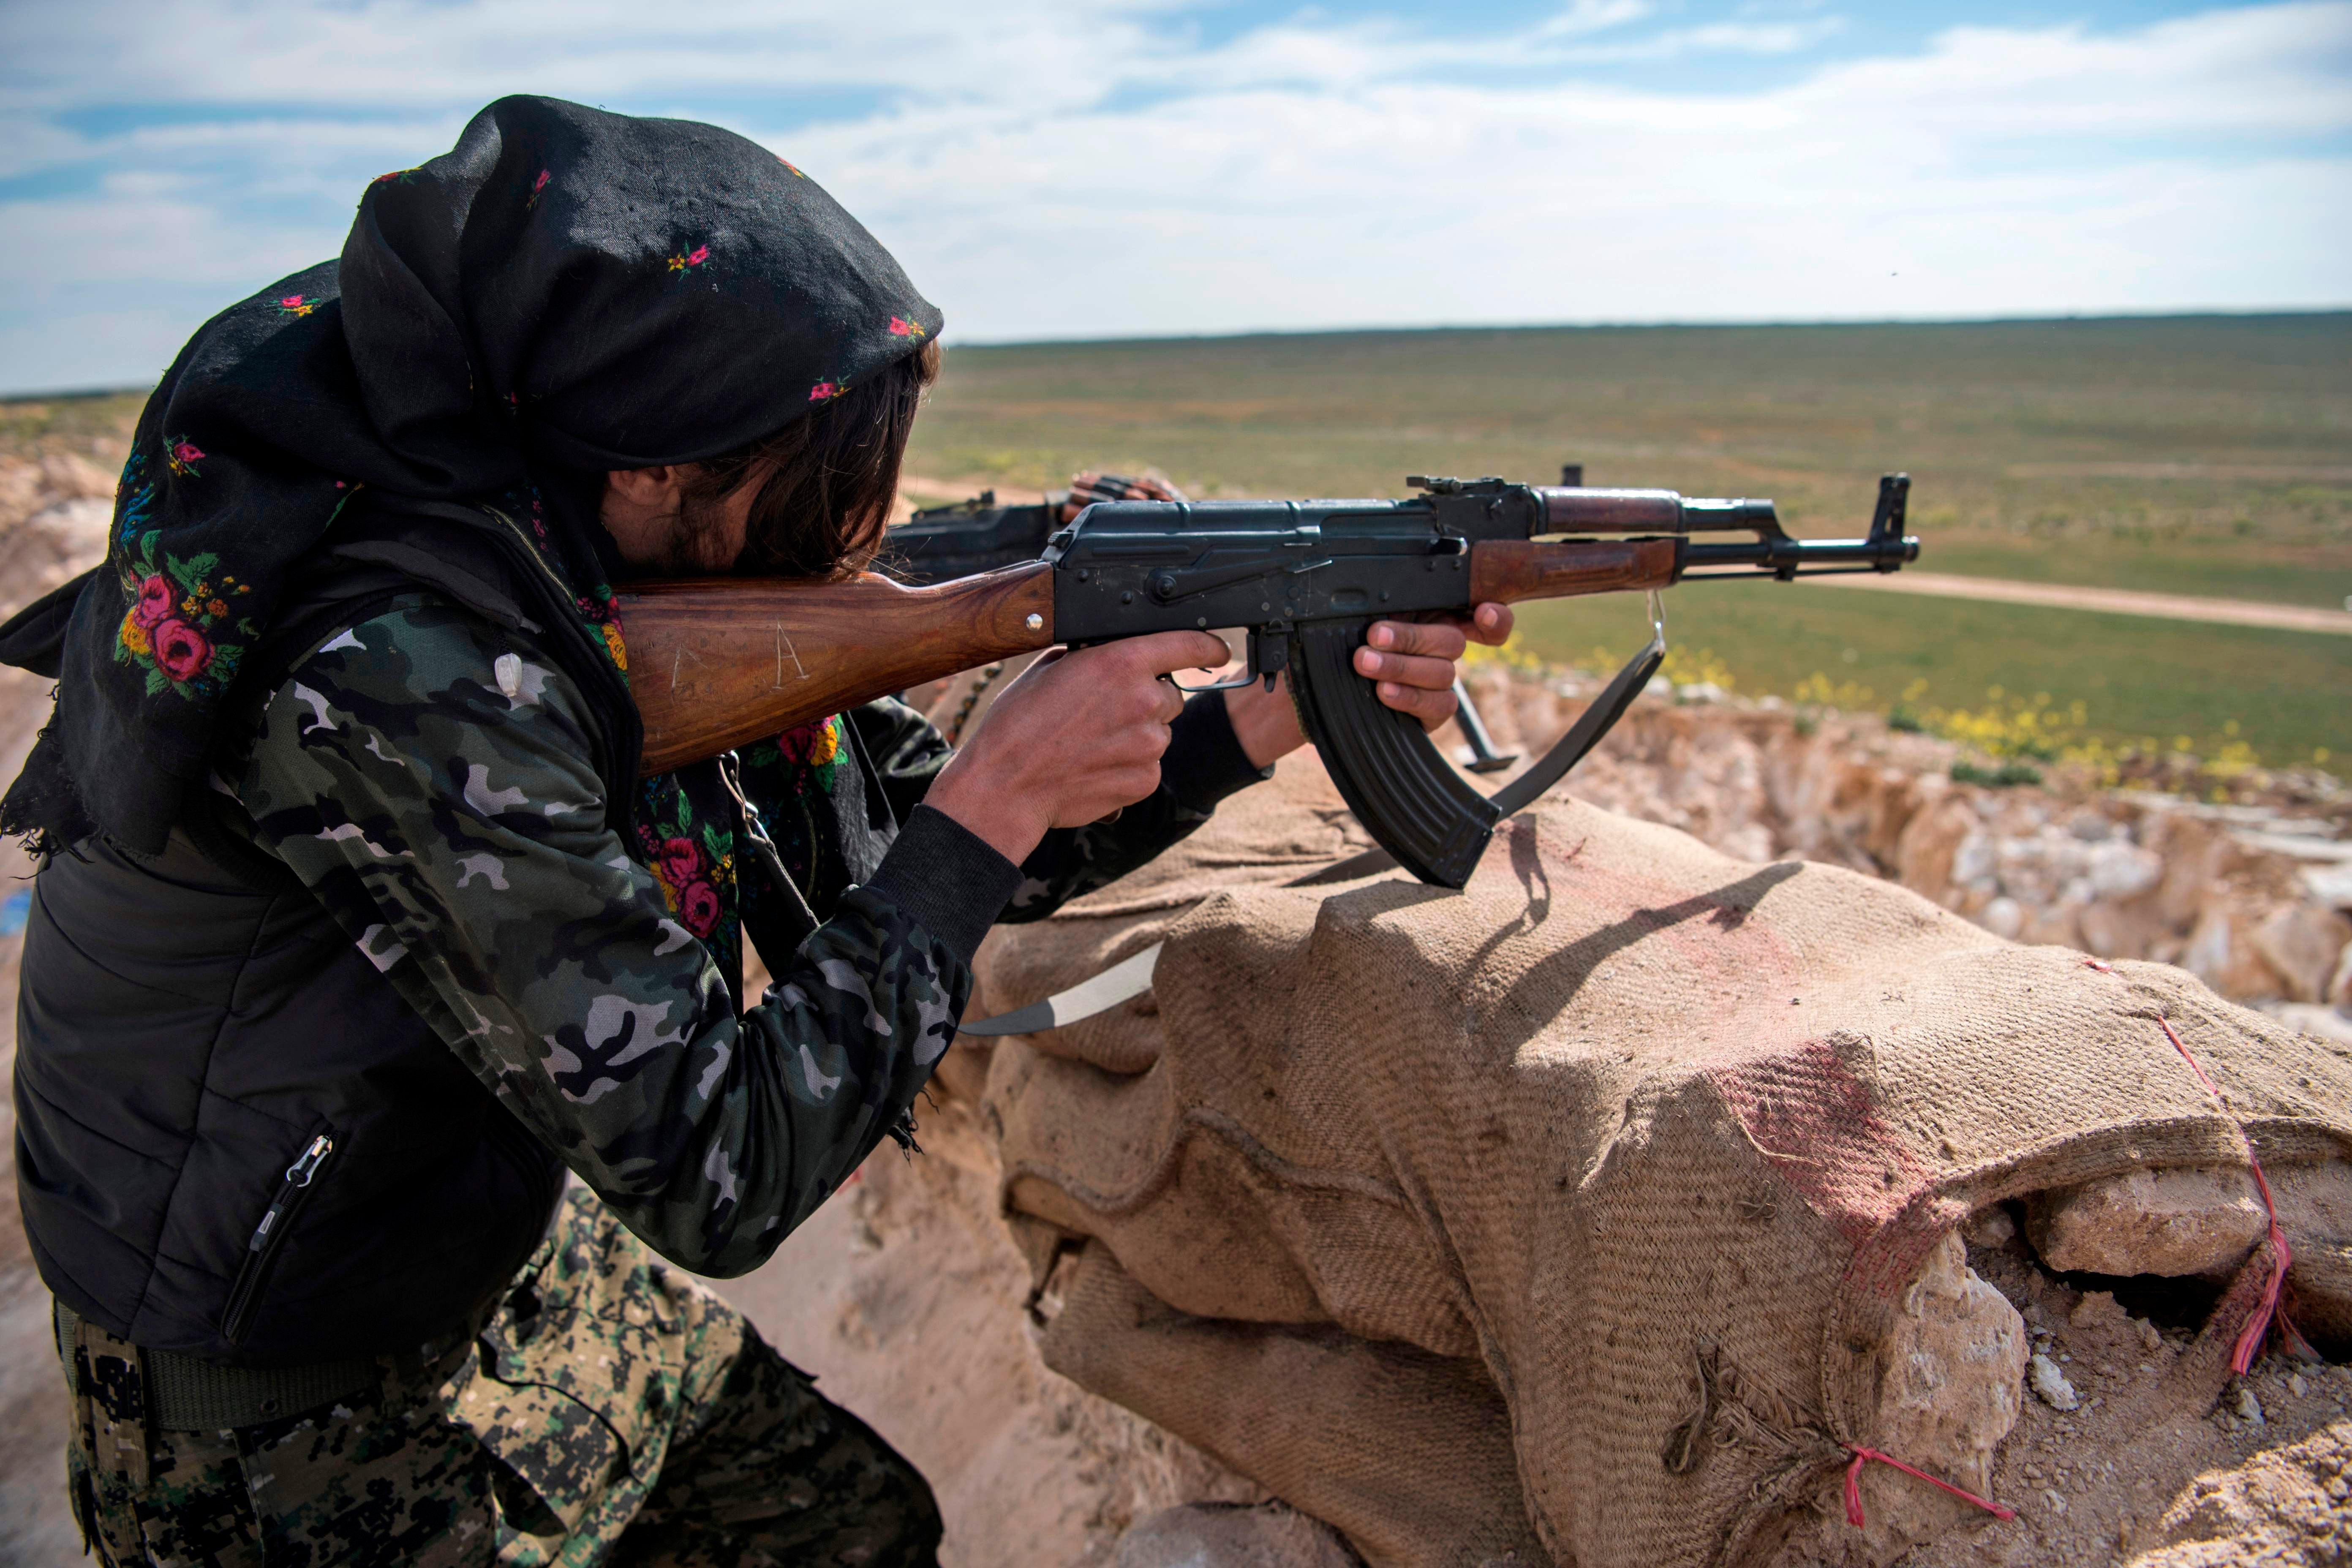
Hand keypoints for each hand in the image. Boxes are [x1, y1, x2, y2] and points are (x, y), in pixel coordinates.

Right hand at [925, 630, 1231, 864]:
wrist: (1006, 785)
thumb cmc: (1018, 725)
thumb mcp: (1050, 667)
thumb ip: (1093, 655)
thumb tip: (1111, 651)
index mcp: (1120, 662)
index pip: (1187, 644)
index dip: (1208, 646)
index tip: (1217, 650)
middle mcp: (1143, 700)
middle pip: (1170, 695)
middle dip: (1146, 700)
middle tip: (1106, 713)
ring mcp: (1149, 744)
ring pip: (1160, 732)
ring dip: (1137, 734)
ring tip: (1093, 743)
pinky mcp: (1145, 780)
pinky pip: (1150, 766)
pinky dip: (1130, 766)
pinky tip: (1096, 766)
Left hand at [1223, 603, 1516, 767]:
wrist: (1305, 691)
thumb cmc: (1328, 643)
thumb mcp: (1348, 613)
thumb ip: (1375, 600)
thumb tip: (1374, 583)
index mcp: (1429, 612)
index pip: (1476, 610)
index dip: (1493, 614)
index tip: (1483, 610)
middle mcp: (1439, 646)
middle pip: (1453, 639)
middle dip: (1412, 637)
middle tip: (1373, 636)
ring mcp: (1437, 681)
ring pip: (1442, 672)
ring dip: (1402, 666)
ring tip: (1365, 664)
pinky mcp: (1430, 713)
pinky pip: (1437, 705)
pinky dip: (1408, 697)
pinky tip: (1384, 693)